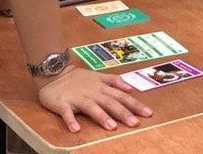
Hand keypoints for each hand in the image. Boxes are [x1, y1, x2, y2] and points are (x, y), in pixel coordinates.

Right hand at [36, 66, 152, 132]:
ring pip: (91, 107)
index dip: (135, 104)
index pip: (121, 96)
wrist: (53, 73)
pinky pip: (67, 113)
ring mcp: (77, 98)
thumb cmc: (78, 78)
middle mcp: (92, 92)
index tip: (148, 113)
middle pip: (110, 102)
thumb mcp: (98, 76)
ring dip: (101, 117)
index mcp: (101, 87)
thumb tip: (131, 87)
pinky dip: (71, 121)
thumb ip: (114, 81)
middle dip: (123, 113)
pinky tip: (76, 130)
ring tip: (112, 127)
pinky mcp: (62, 103)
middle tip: (135, 123)